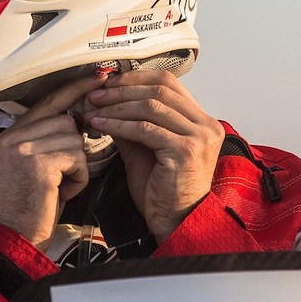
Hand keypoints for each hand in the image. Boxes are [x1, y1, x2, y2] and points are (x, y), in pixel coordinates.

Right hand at [0, 72, 105, 247]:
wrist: (13, 240)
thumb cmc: (29, 209)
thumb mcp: (32, 168)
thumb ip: (47, 142)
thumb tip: (78, 121)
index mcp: (11, 135)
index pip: (48, 102)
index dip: (74, 89)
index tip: (98, 78)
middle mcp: (13, 137)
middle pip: (65, 121)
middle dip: (75, 148)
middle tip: (63, 175)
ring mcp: (22, 148)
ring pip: (74, 139)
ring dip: (77, 166)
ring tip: (60, 187)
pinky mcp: (37, 163)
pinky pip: (77, 158)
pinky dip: (78, 178)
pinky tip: (61, 193)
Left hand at [81, 70, 223, 241]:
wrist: (177, 222)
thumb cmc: (164, 193)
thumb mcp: (145, 149)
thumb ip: (133, 124)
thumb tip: (107, 102)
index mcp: (202, 121)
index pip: (169, 83)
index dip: (136, 78)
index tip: (109, 83)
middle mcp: (206, 125)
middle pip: (160, 89)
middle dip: (123, 89)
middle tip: (96, 94)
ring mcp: (199, 136)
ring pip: (151, 106)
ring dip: (117, 105)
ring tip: (94, 109)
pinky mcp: (185, 150)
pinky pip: (145, 129)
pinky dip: (119, 124)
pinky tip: (101, 125)